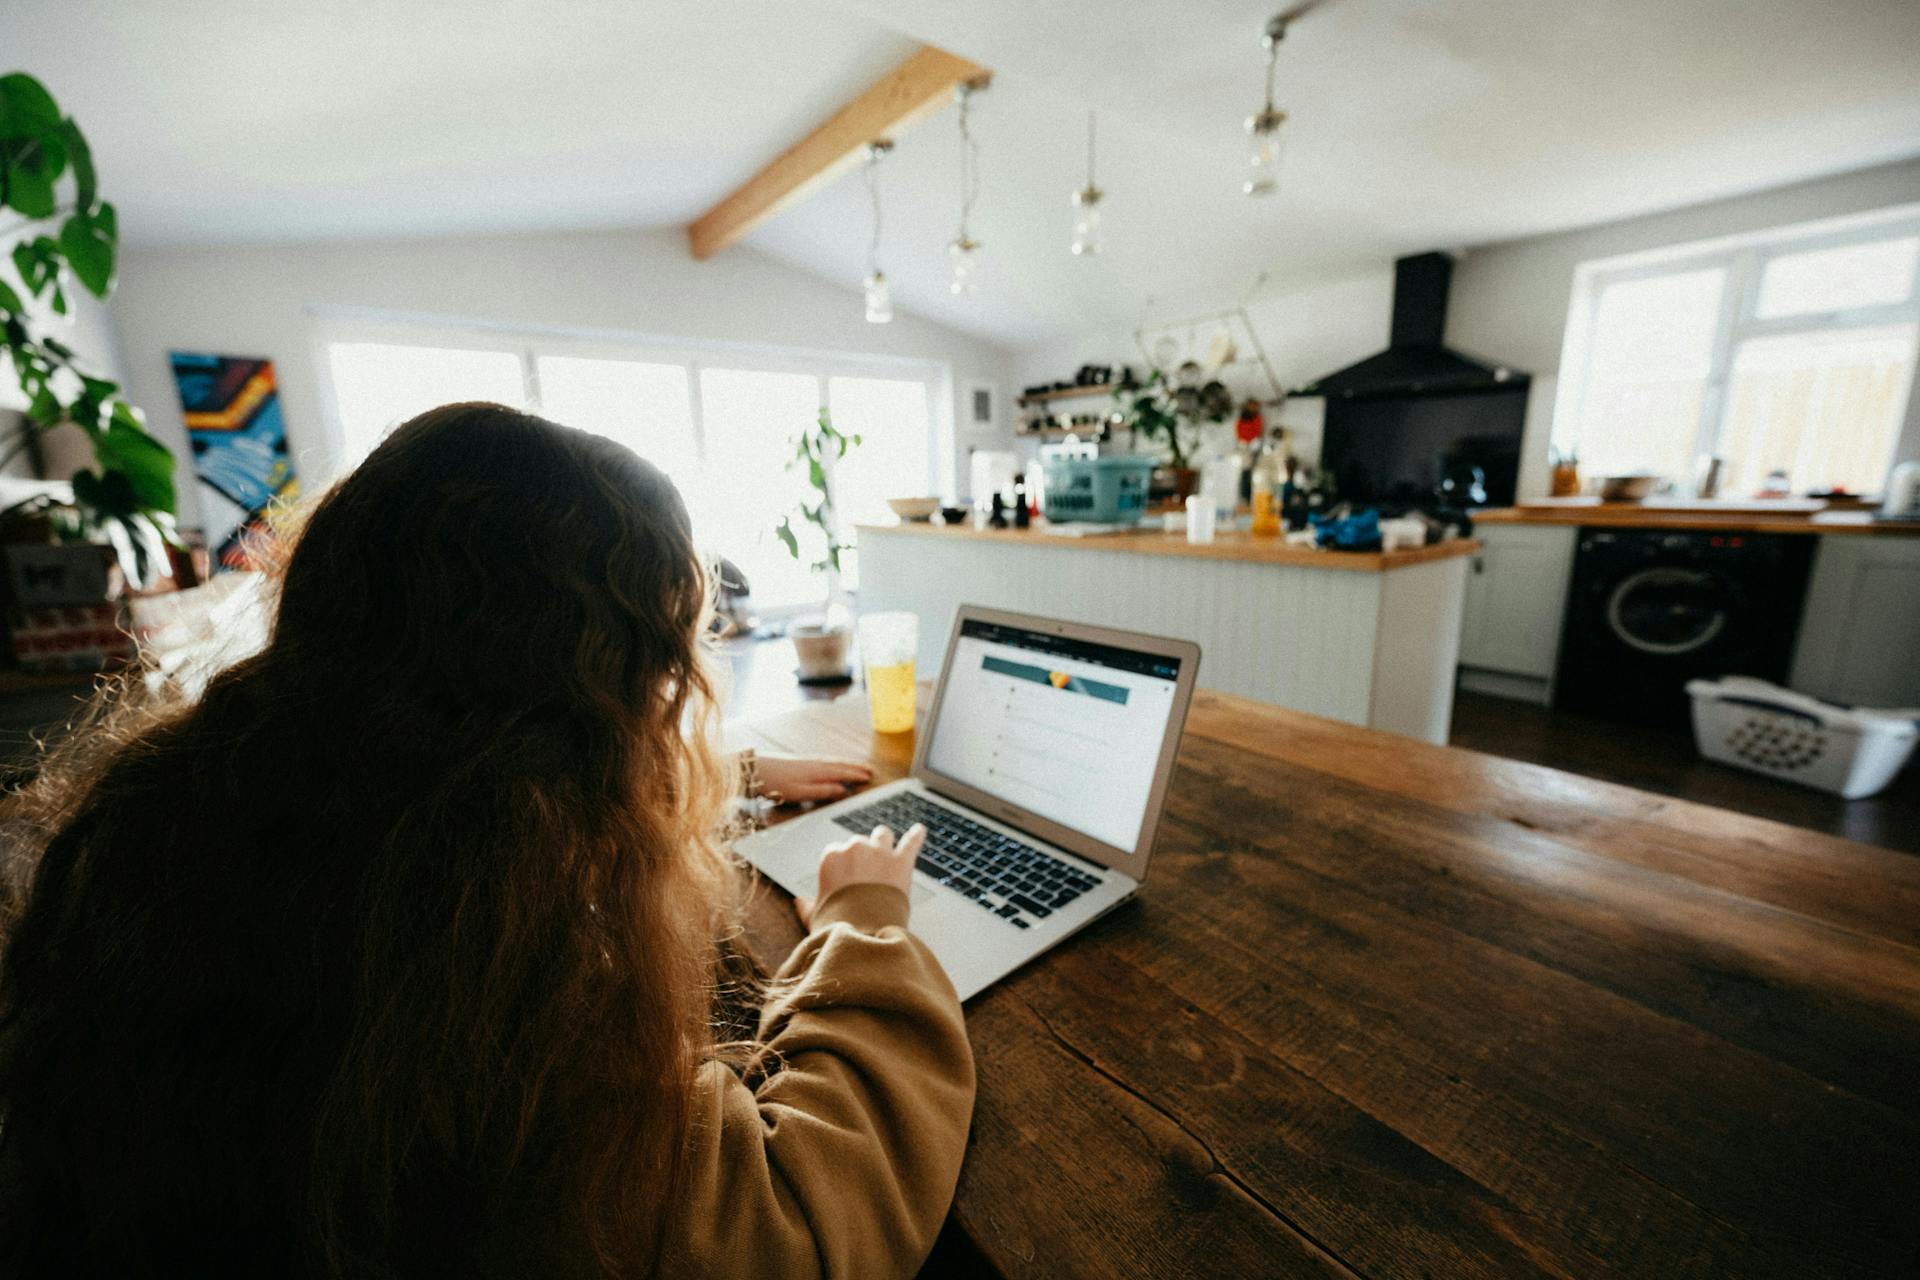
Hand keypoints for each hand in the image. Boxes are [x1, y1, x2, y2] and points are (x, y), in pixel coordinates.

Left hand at [755, 754, 872, 804]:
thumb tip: (843, 790)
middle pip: (840, 765)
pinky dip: (836, 764)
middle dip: (856, 768)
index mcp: (818, 771)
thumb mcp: (801, 792)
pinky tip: (833, 767)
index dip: (857, 775)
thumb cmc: (776, 783)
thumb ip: (823, 791)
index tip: (870, 777)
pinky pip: (825, 763)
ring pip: (833, 763)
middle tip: (871, 770)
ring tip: (857, 767)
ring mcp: (808, 762)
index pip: (843, 772)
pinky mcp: (800, 763)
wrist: (754, 770)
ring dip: (847, 765)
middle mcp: (815, 764)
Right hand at [794, 823, 924, 927]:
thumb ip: (807, 907)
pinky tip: (920, 831)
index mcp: (831, 857)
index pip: (836, 851)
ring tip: (886, 849)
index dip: (842, 864)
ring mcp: (880, 852)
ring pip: (882, 835)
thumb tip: (798, 902)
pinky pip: (911, 842)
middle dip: (862, 855)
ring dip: (884, 842)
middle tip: (865, 874)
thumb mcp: (816, 917)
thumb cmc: (837, 926)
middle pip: (859, 843)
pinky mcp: (901, 861)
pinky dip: (916, 836)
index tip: (845, 876)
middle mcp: (855, 848)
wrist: (864, 935)